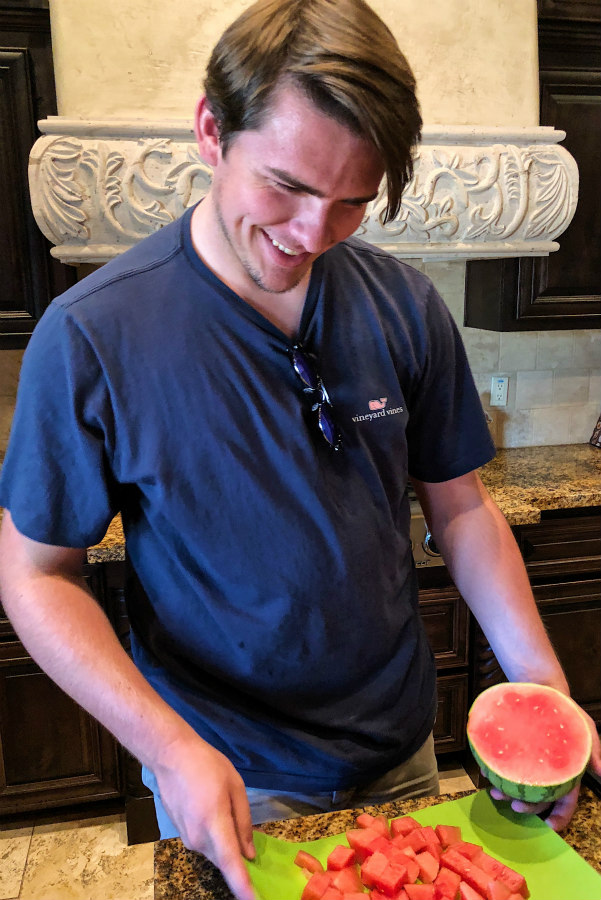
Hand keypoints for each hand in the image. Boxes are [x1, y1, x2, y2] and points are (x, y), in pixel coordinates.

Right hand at [153, 730, 256, 899]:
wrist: (170, 756)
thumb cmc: (207, 765)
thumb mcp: (235, 786)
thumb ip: (243, 822)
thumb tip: (249, 854)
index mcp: (214, 823)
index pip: (231, 863)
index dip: (243, 885)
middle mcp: (198, 838)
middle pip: (225, 860)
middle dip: (239, 859)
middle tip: (252, 844)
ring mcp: (187, 839)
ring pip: (215, 853)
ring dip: (227, 845)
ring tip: (228, 812)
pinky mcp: (182, 835)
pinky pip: (205, 844)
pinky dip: (215, 838)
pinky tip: (215, 813)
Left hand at [487, 707, 600, 832]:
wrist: (543, 688)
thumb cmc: (567, 712)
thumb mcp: (585, 729)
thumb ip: (594, 751)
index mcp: (565, 773)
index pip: (565, 801)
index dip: (559, 817)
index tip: (548, 826)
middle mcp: (546, 772)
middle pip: (539, 798)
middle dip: (527, 807)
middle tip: (514, 806)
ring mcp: (527, 762)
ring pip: (518, 786)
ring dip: (506, 792)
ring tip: (495, 791)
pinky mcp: (512, 750)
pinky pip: (501, 765)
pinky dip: (493, 770)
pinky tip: (485, 770)